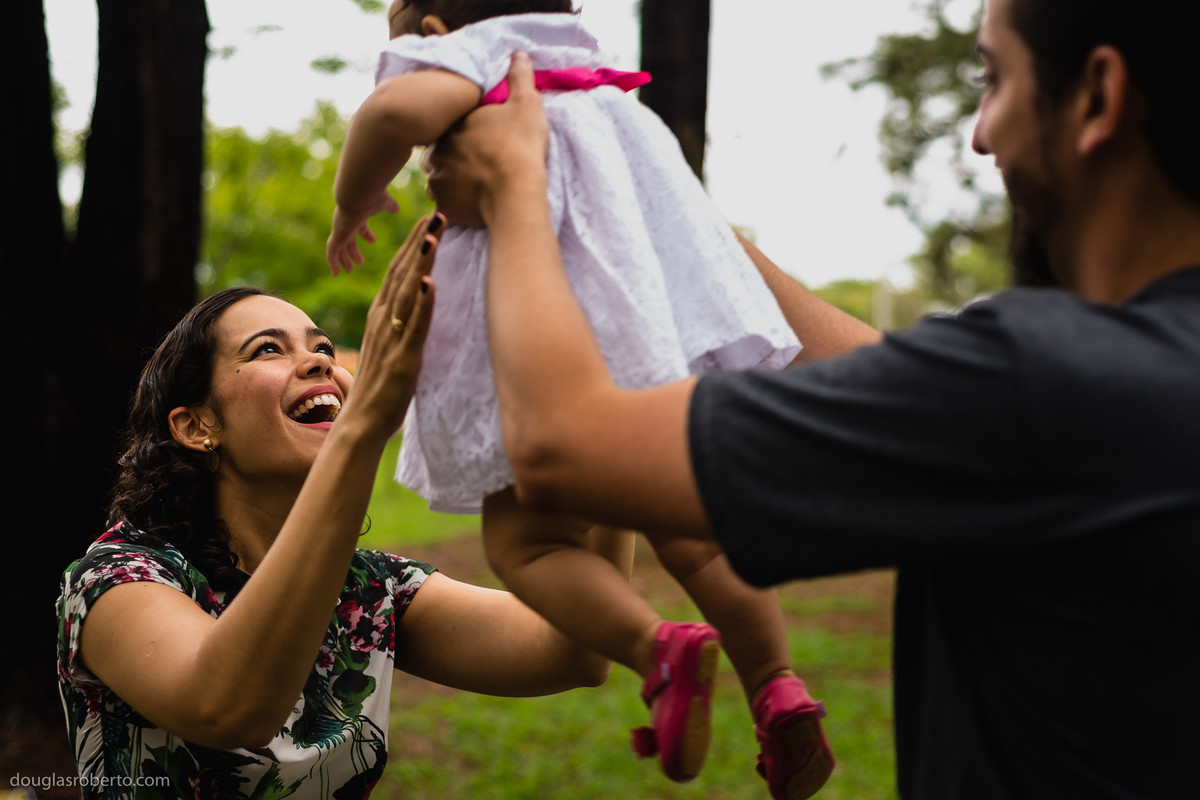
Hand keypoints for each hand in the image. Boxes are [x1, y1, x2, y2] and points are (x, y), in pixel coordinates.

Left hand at [326, 192, 401, 274]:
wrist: (358, 193)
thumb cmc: (372, 196)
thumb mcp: (384, 202)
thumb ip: (390, 205)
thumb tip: (397, 208)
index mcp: (356, 214)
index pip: (360, 227)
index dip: (366, 234)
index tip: (373, 241)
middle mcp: (346, 222)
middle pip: (348, 239)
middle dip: (352, 251)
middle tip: (360, 262)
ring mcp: (340, 229)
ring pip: (339, 247)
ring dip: (343, 259)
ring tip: (348, 270)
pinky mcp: (337, 236)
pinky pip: (332, 251)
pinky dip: (332, 261)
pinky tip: (335, 272)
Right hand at [339, 213, 443, 441]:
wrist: (361, 423)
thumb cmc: (380, 389)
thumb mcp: (392, 347)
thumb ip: (401, 325)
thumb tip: (416, 309)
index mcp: (382, 316)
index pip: (398, 271)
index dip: (413, 244)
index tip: (429, 220)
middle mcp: (384, 320)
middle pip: (402, 272)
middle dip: (420, 241)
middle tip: (437, 212)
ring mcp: (392, 337)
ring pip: (408, 292)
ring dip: (421, 262)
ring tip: (434, 235)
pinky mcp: (403, 357)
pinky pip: (414, 326)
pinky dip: (422, 303)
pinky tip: (430, 283)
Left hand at [426, 52, 549, 227]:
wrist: (515, 193)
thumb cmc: (521, 145)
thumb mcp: (527, 104)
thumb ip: (520, 78)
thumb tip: (518, 54)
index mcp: (454, 123)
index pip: (451, 125)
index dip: (466, 132)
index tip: (482, 140)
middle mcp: (438, 149)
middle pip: (441, 151)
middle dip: (454, 156)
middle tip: (479, 164)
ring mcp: (437, 179)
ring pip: (439, 178)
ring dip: (452, 180)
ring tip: (475, 186)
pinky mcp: (443, 205)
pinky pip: (444, 203)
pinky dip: (455, 203)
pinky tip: (473, 203)